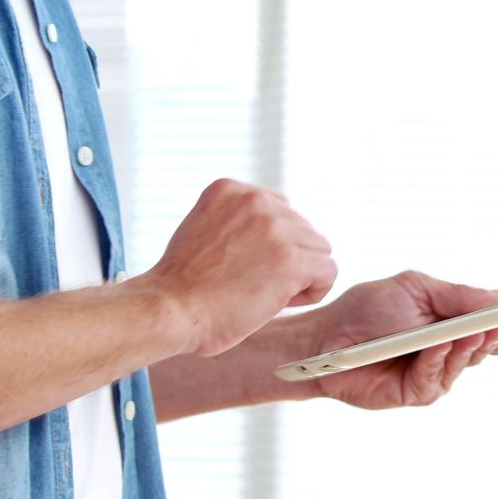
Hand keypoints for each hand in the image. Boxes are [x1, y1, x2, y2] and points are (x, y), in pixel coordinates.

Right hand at [142, 179, 336, 356]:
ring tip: (269, 295)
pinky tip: (284, 303)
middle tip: (258, 286)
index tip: (250, 266)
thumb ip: (237, 223)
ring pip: (318, 249)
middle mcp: (255, 200)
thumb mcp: (205, 230)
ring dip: (302, 275)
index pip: (280, 210)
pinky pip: (327, 271)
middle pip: (303, 228)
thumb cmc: (181, 287)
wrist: (170, 310)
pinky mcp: (291, 258)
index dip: (273, 243)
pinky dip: (314, 290)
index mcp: (230, 189)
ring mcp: (275, 227)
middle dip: (288, 258)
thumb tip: (275, 237)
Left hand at [311, 271, 497, 408]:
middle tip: (496, 323)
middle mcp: (445, 350)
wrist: (327, 337)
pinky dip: (439, 360)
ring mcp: (432, 373)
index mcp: (448, 322)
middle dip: (491, 334)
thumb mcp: (416, 289)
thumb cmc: (366, 310)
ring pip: (464, 364)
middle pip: (484, 347)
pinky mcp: (415, 393)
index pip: (488, 327)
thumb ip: (458, 295)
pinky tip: (437, 345)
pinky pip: (437, 378)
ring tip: (467, 332)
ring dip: (467, 346)